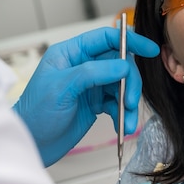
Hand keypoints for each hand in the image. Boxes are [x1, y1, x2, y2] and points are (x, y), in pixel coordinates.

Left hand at [12, 27, 159, 166]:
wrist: (33, 145)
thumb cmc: (36, 114)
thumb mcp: (62, 88)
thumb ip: (93, 73)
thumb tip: (123, 65)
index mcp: (71, 53)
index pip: (106, 38)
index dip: (130, 41)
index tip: (150, 50)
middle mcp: (83, 66)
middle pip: (120, 63)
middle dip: (129, 82)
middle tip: (130, 100)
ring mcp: (91, 84)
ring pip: (122, 84)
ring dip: (128, 102)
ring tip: (127, 121)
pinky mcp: (97, 102)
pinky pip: (118, 102)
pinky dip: (124, 114)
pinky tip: (124, 125)